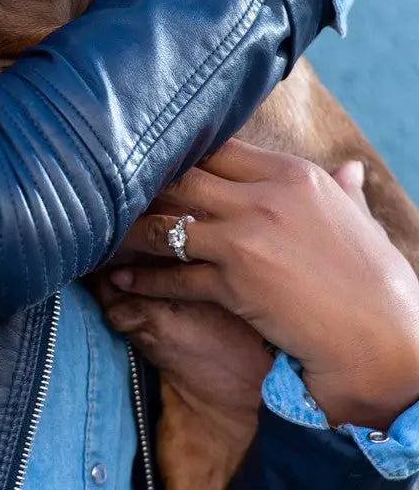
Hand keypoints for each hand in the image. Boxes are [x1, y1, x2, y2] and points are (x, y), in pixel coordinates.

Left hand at [109, 139, 418, 429]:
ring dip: (131, 230)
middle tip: (111, 189)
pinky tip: (122, 278)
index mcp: (291, 175)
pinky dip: (143, 277)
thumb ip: (340, 191)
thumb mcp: (356, 223)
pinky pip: (173, 273)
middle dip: (146, 185)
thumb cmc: (375, 282)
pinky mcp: (233, 282)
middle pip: (182, 177)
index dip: (181, 153)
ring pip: (166, 223)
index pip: (217, 147)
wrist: (385, 342)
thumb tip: (348, 169)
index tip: (152, 158)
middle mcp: (263, 198)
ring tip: (103, 232)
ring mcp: (245, 238)